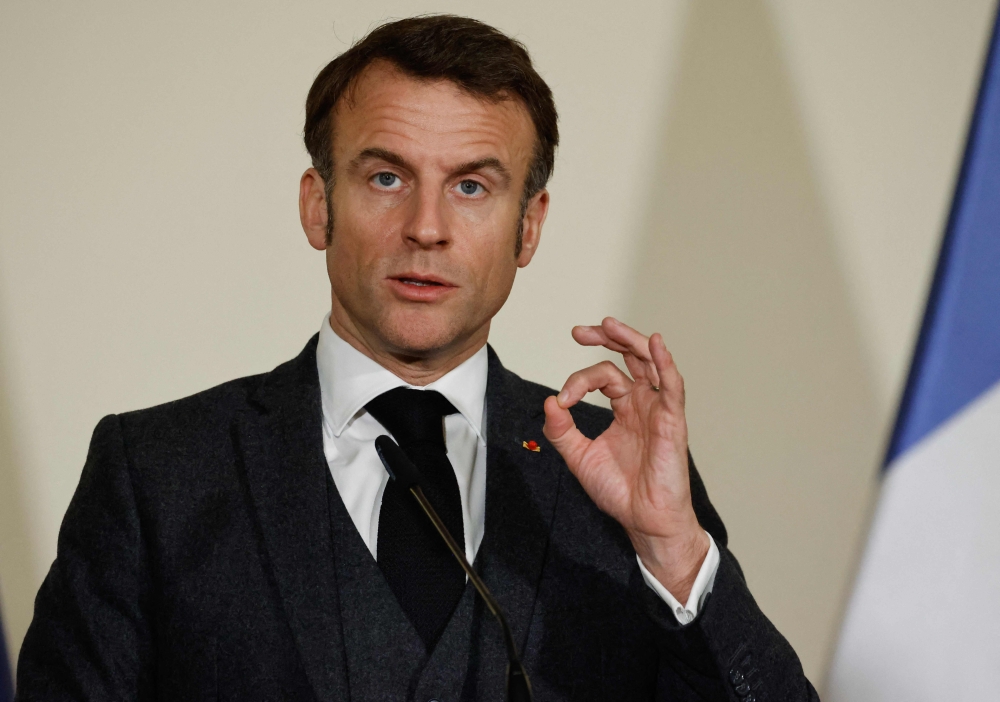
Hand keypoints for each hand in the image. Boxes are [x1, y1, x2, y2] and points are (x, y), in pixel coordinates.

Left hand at [543, 317, 708, 602]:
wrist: (644, 520)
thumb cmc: (620, 491)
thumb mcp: (579, 457)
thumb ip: (561, 430)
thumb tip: (549, 402)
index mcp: (625, 407)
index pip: (603, 376)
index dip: (578, 381)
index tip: (563, 400)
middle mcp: (643, 403)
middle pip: (630, 357)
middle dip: (607, 338)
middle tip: (579, 332)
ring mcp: (659, 409)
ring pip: (650, 363)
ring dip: (631, 340)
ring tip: (609, 325)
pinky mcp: (672, 421)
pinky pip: (672, 386)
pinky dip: (665, 363)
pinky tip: (655, 344)